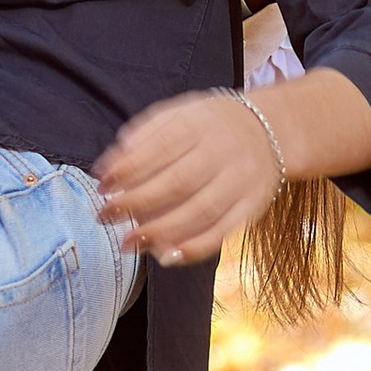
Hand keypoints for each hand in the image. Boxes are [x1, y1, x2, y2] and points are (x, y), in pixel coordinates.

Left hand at [94, 89, 285, 268]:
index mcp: (200, 123)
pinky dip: (194, 248)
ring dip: (160, 231)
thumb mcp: (179, 114)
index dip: (128, 168)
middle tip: (105, 216)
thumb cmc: (208, 126)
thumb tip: (110, 164)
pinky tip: (166, 256)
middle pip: (178, 182)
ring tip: (128, 242)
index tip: (102, 184)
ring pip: (200, 211)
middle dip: (136, 202)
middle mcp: (223, 151)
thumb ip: (144, 133)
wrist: (268, 131)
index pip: (159, 147)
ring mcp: (240, 181)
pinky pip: (223, 232)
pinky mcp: (252, 207)